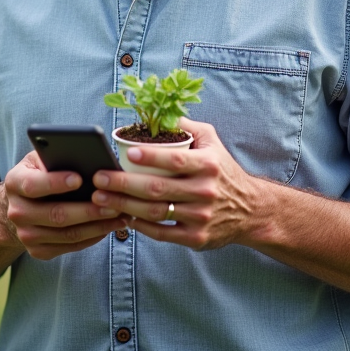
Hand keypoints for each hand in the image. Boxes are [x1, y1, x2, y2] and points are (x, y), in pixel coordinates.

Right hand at [3, 151, 130, 259]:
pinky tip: (109, 226)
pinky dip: (92, 237)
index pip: (33, 185)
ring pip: (67, 234)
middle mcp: (17, 212)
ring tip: (120, 216)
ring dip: (97, 226)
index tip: (80, 178)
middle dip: (88, 210)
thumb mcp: (41, 159)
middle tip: (114, 203)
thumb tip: (88, 159)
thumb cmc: (39, 174)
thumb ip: (57, 156)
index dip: (56, 183)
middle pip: (56, 214)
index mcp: (15, 183)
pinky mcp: (38, 251)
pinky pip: (70, 246)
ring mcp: (26, 235)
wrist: (19, 205)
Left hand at [90, 118, 263, 250]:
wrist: (251, 210)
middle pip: (157, 188)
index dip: (150, 157)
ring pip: (155, 212)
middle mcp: (205, 191)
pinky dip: (140, 227)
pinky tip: (123, 217)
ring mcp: (201, 217)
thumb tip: (155, 111)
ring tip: (100, 199)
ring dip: (124, 206)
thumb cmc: (223, 170)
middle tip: (98, 178)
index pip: (175, 160)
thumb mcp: (212, 141)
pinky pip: (162, 233)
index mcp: (208, 165)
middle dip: (122, 183)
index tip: (126, 153)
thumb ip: (185, 125)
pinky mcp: (197, 239)